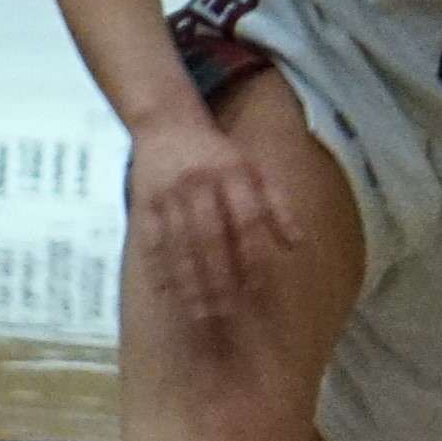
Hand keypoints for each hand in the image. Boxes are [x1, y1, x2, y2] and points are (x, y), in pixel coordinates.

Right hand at [126, 111, 299, 331]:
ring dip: (189, 283)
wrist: (167, 123)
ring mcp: (169, 195)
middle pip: (210, 238)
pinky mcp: (144, 203)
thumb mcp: (256, 169)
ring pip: (180, 245)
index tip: (257, 289)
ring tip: (199, 316)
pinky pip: (151, 240)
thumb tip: (297, 244)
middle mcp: (201, 186)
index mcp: (234, 175)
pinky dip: (158, 268)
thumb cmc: (219, 153)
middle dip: (218, 279)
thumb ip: (279, 205)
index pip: (247, 220)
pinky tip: (166, 294)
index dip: (252, 254)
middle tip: (226, 316)